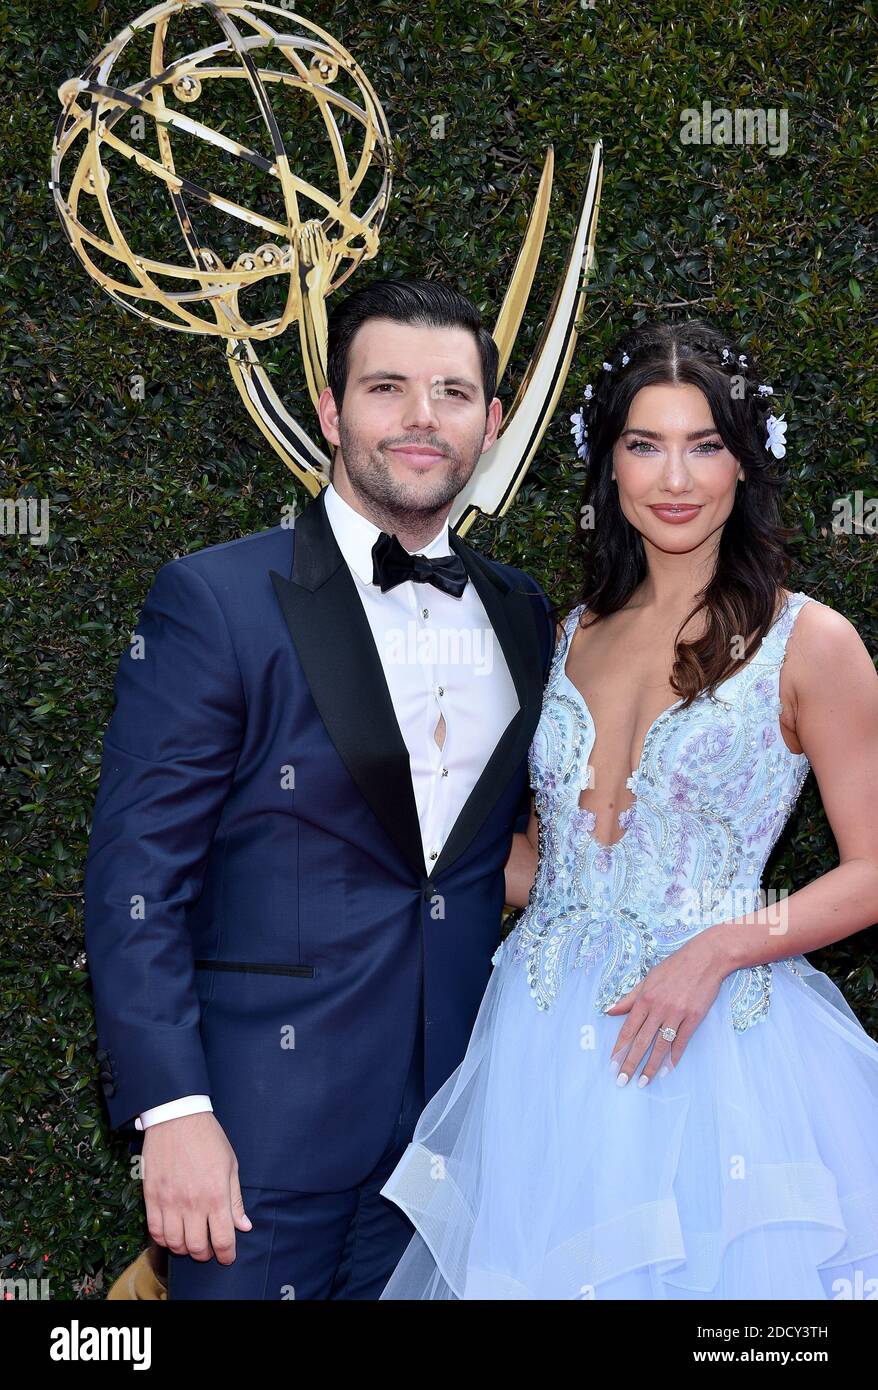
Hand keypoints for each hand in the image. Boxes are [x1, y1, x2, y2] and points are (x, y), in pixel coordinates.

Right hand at [141, 1111, 251, 1263]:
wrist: (177, 1117)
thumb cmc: (208, 1139)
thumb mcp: (230, 1165)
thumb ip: (236, 1200)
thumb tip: (243, 1226)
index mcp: (216, 1195)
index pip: (222, 1240)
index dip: (226, 1255)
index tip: (227, 1257)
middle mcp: (192, 1203)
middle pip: (197, 1247)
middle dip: (205, 1254)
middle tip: (208, 1248)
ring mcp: (169, 1201)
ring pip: (175, 1244)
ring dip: (184, 1249)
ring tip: (190, 1241)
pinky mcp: (151, 1197)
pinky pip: (155, 1231)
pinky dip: (163, 1239)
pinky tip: (171, 1234)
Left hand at [603, 932, 728, 1086]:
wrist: (705, 958)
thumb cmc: (674, 967)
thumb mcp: (648, 978)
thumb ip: (629, 998)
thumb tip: (609, 1011)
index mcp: (645, 998)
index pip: (628, 1029)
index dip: (619, 1048)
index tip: (612, 1064)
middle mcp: (659, 1007)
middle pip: (641, 1041)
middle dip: (630, 1063)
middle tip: (622, 1081)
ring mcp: (677, 1013)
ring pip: (660, 1045)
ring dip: (650, 1066)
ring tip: (643, 1082)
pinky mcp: (694, 1017)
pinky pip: (682, 1041)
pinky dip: (674, 1057)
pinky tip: (667, 1070)